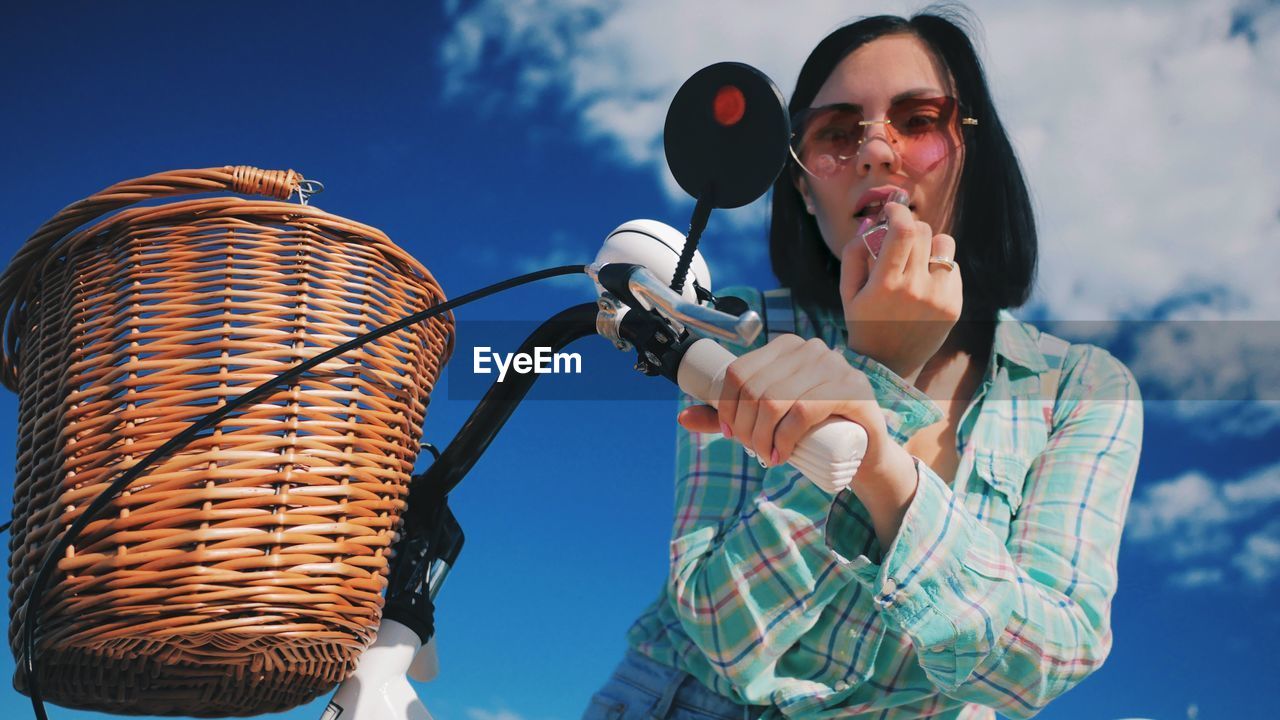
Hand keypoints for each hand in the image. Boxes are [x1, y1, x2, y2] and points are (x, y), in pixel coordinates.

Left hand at [676, 334, 894, 473]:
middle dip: (746, 428)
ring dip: (762, 436)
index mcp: (785, 347)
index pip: (739, 373)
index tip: (732, 434)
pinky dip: (784, 437)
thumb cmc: (812, 430)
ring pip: (775, 400)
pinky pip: (804, 409)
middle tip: (753, 451)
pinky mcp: (852, 389)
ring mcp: (833, 365)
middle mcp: (809, 349)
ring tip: (767, 455)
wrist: (863, 451)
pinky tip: (781, 453)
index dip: (726, 408)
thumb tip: (682, 417)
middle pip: (755, 389)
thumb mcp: (765, 421)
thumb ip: (728, 417)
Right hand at [839, 201, 962, 382]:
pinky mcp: (954, 305)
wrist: (889, 364)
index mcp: (886, 285)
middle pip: (923, 232)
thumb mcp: (847, 292)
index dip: (898, 212)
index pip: (903, 231)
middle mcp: (916, 289)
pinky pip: (952, 267)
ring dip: (928, 244)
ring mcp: (939, 298)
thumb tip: (872, 222)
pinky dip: (938, 266)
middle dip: (909, 226)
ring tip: (916, 259)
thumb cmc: (864, 322)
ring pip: (944, 244)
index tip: (891, 210)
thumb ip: (853, 253)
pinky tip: (925, 282)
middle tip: (899, 235)